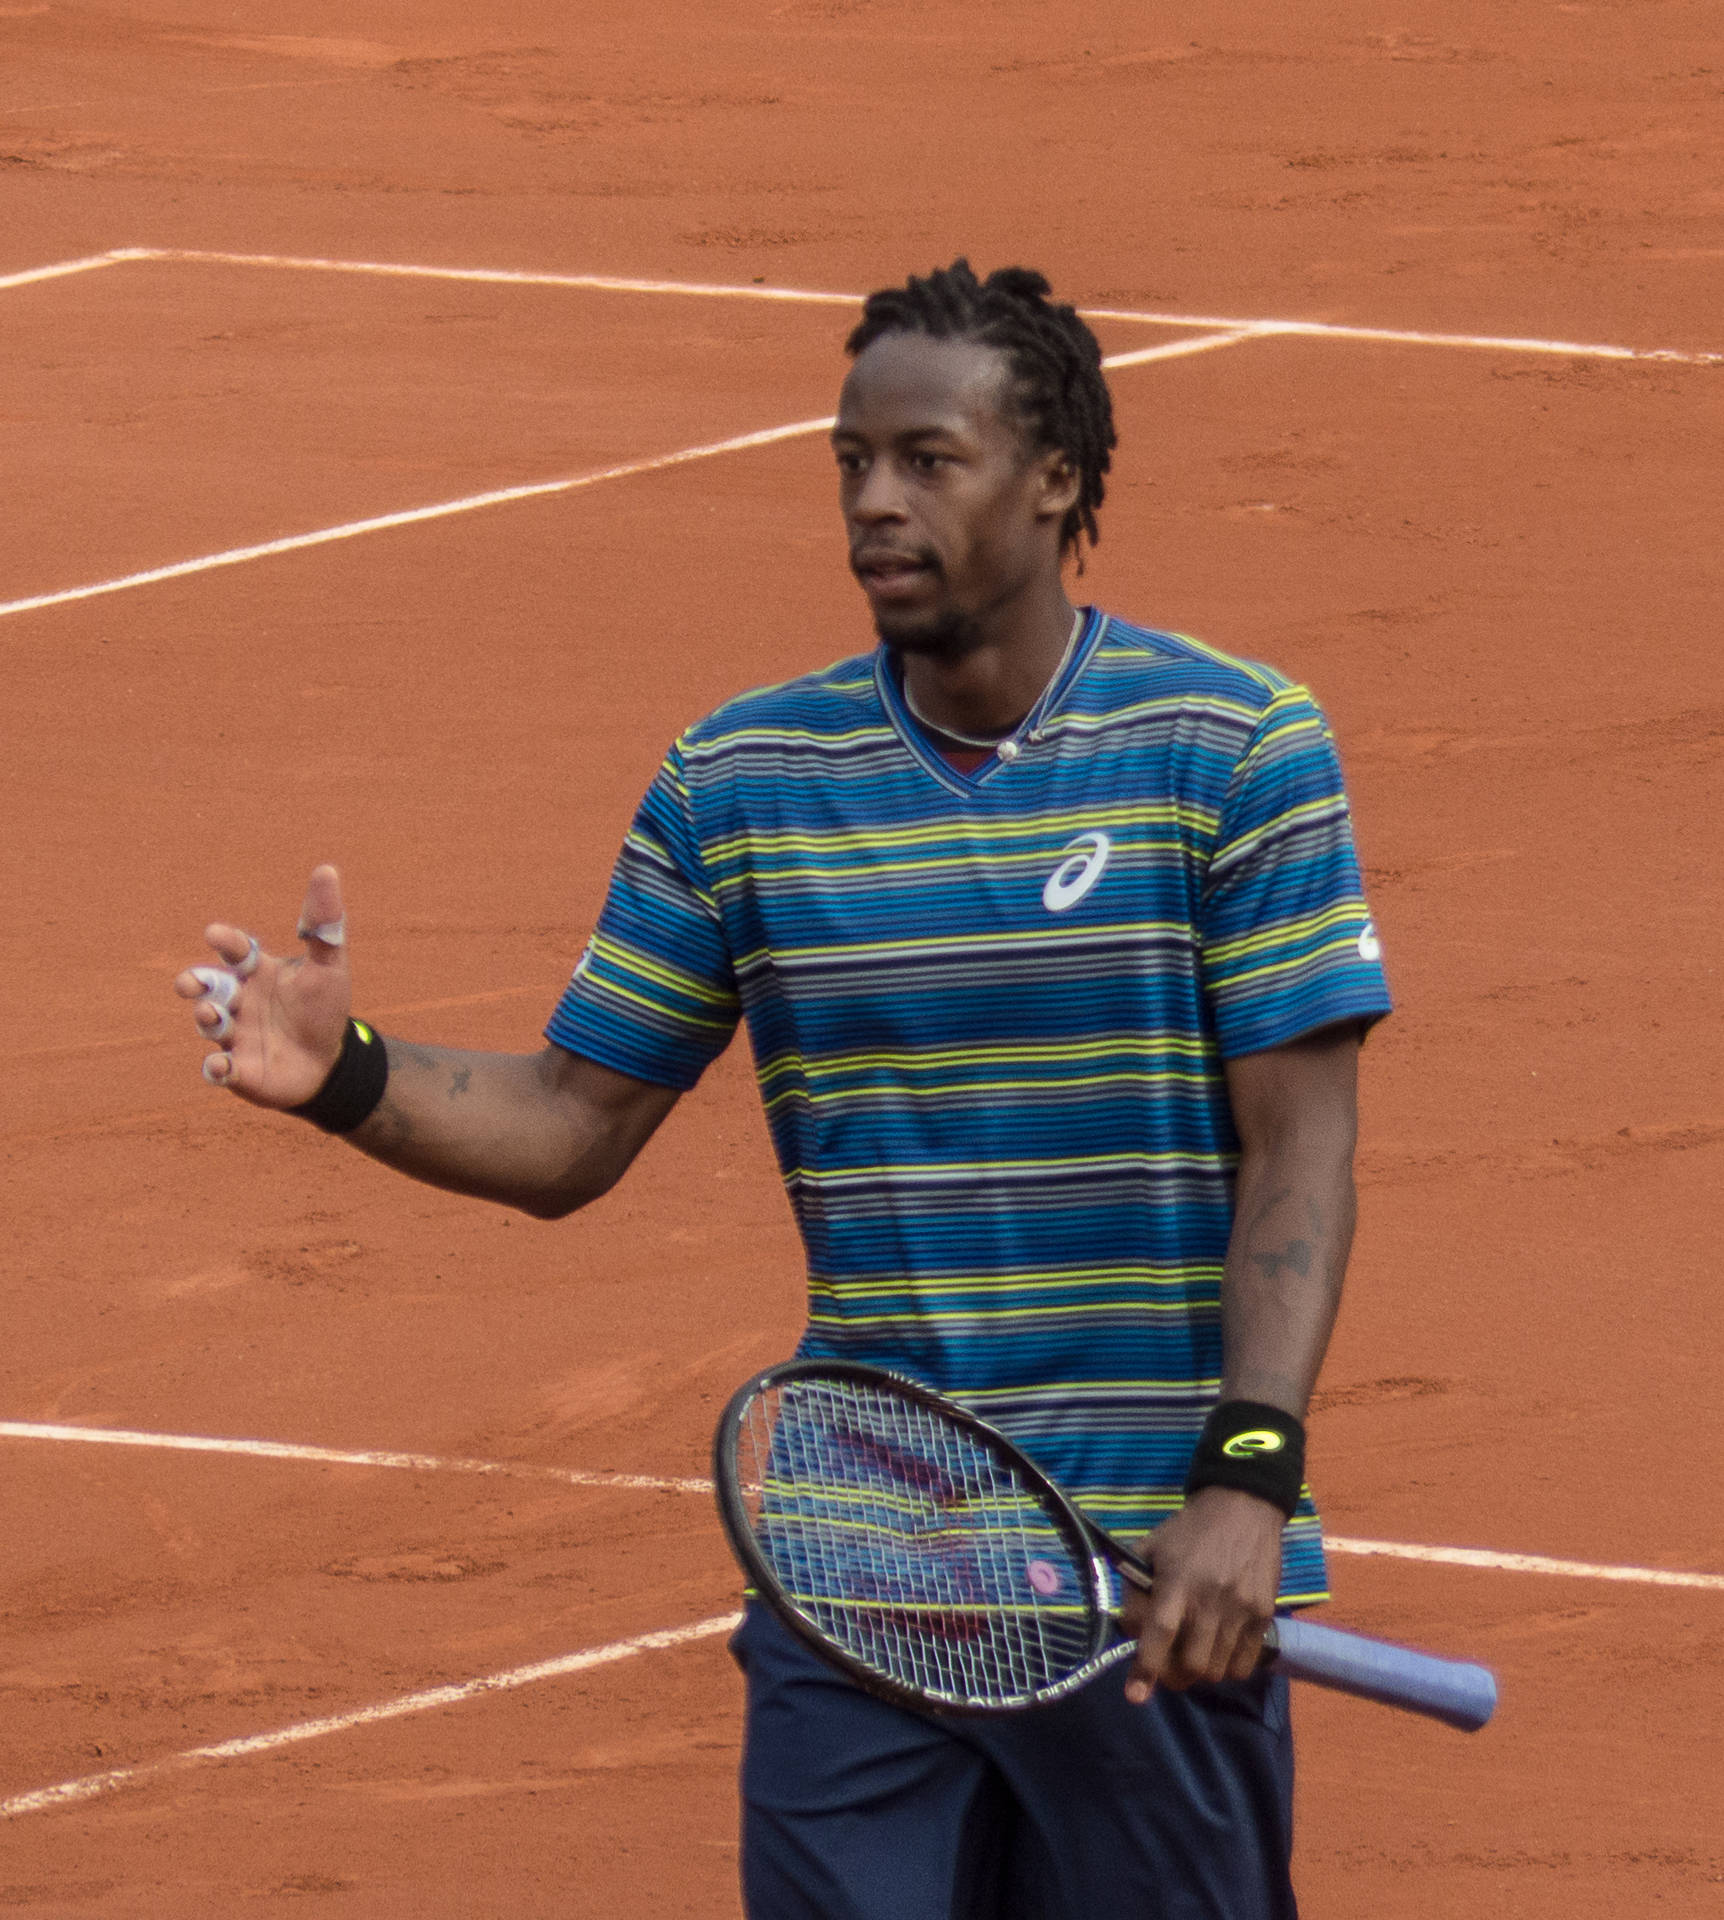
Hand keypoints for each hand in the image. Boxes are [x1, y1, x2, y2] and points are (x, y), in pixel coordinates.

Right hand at [173, 864, 352, 1107]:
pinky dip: (215, 1069)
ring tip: (214, 1015)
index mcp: (256, 972)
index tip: (216, 933)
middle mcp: (238, 1001)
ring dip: (207, 1019)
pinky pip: (219, 1070)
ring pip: (210, 1024)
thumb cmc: (324, 1009)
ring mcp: (234, 1036)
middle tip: (190, 983)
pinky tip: (219, 1066)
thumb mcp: (329, 965)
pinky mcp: (238, 1071)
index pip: (235, 951)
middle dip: (194, 983)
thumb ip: (323, 924)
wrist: (330, 1061)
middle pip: (208, 987)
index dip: (225, 942)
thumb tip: (327, 870)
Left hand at [1118, 1487, 1283, 1702]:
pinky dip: (1228, 1669)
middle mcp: (1211, 1599)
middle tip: (1167, 1669)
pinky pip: (1245, 1664)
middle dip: (1174, 1677)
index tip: (1135, 1695)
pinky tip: (1219, 1652)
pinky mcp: (1264, 1614)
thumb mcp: (1150, 1547)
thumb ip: (1134, 1589)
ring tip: (1193, 1657)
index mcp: (1178, 1580)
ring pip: (1218, 1670)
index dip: (1146, 1667)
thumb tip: (1127, 1631)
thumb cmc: (1189, 1531)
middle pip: (1193, 1664)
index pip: (1161, 1632)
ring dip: (1200, 1674)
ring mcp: (1241, 1609)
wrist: (1242, 1507)